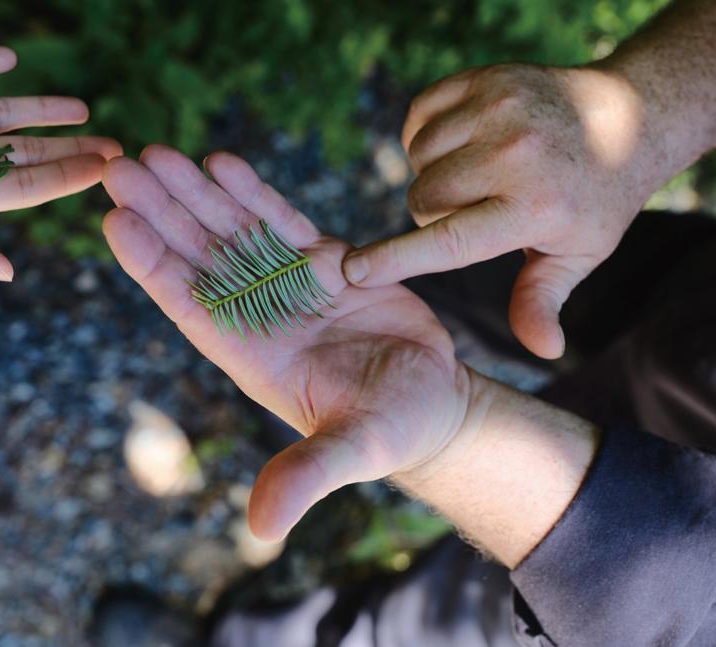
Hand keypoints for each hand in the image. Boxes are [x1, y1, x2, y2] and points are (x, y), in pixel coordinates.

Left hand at [102, 145, 470, 541]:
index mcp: (251, 356)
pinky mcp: (326, 263)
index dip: (153, 265)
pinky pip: (281, 220)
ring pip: (232, 230)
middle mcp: (259, 315)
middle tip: (117, 168)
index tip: (116, 222)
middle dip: (160, 213)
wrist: (431, 402)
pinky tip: (222, 163)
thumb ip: (307, 475)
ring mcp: (290, 284)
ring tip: (157, 154)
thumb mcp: (351, 450)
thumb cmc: (390, 431)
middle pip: (198, 257)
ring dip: (195, 193)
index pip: (189, 305)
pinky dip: (252, 192)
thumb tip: (262, 530)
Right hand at [342, 63, 674, 358]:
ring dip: (433, 170)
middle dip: (435, 210)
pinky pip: (419, 115)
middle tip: (477, 205)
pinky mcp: (485, 78)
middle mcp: (516, 154)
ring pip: (418, 157)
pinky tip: (464, 139)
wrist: (626, 114)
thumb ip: (543, 300)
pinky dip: (428, 133)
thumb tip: (545, 351)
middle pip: (423, 198)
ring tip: (476, 171)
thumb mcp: (577, 254)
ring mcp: (499, 107)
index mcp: (535, 208)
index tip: (353, 272)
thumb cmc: (592, 199)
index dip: (397, 259)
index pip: (449, 242)